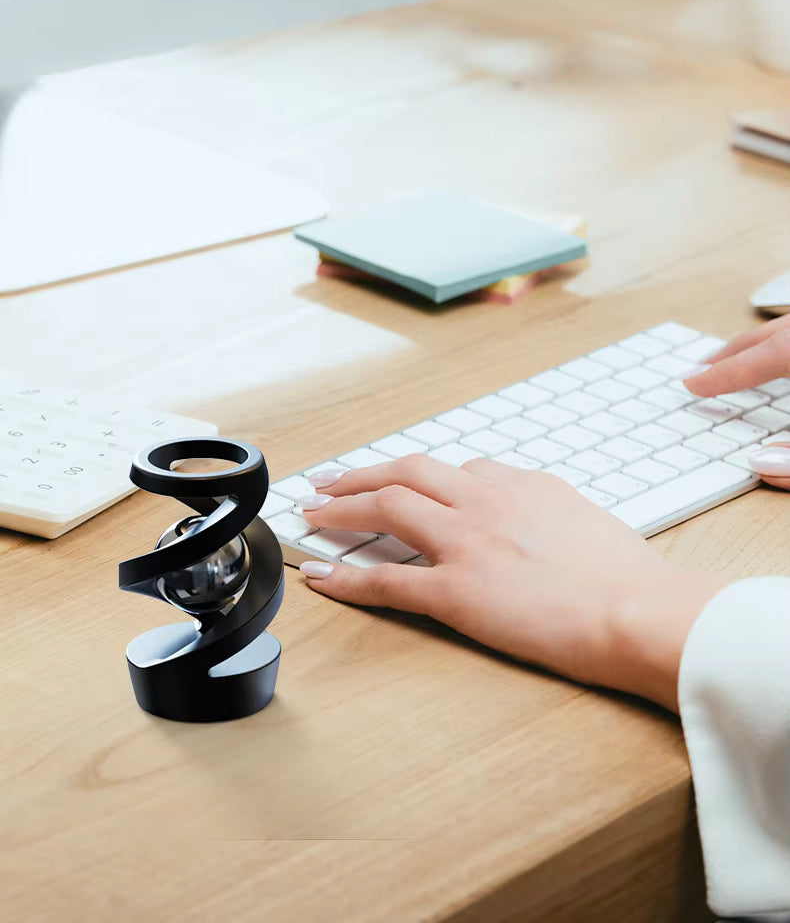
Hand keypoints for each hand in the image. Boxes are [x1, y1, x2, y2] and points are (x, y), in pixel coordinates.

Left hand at [299, 457, 727, 711]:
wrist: (637, 610)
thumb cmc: (627, 575)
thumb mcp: (587, 520)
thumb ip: (548, 507)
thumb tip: (534, 513)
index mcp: (520, 485)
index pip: (457, 470)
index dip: (419, 479)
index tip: (403, 486)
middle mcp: (484, 501)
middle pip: (405, 472)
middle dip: (360, 474)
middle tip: (330, 480)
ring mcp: (465, 543)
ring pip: (385, 508)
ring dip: (340, 508)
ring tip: (312, 511)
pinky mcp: (455, 591)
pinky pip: (386, 580)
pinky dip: (347, 578)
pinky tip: (322, 577)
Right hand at [685, 314, 789, 489]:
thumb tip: (762, 463)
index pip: (763, 355)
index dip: (723, 374)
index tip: (692, 382)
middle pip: (776, 334)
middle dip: (736, 351)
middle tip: (703, 365)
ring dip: (762, 344)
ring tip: (738, 357)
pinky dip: (784, 343)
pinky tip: (781, 358)